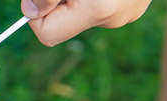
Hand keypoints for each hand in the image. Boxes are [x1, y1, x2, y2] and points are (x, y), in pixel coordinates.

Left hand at [22, 0, 151, 45]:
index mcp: (98, 9)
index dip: (38, 12)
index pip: (48, 32)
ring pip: (82, 12)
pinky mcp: (134, 6)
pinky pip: (99, 4)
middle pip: (65, 22)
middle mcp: (115, 17)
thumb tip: (31, 12)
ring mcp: (129, 13)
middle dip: (58, 1)